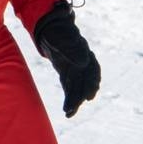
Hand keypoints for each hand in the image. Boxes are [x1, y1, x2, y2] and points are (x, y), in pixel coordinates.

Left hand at [33, 1, 100, 117]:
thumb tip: (83, 63)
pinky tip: (67, 109)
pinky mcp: (68, 74)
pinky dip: (70, 98)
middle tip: (74, 109)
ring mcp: (76, 69)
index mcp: (84, 53)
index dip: (92, 83)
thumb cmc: (57, 32)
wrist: (50, 29)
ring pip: (78, 87)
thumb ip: (72, 49)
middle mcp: (83, 62)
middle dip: (81, 96)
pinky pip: (71, 88)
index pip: (92, 70)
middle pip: (86, 81)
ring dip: (75, 101)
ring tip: (68, 114)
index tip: (89, 96)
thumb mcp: (62, 38)